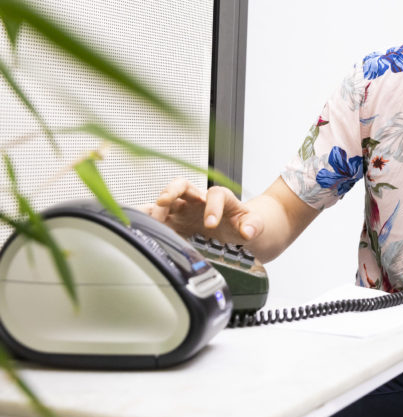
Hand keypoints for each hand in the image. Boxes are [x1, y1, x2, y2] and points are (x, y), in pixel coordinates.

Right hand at [142, 178, 262, 243]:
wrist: (235, 231)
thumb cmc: (243, 224)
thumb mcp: (254, 225)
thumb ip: (254, 226)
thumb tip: (248, 231)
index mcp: (221, 198)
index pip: (216, 194)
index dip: (212, 207)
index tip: (211, 224)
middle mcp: (199, 199)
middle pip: (182, 185)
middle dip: (171, 191)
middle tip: (163, 202)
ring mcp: (184, 209)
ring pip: (165, 200)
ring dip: (154, 207)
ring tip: (142, 217)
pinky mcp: (173, 221)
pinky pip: (156, 217)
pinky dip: (145, 220)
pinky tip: (135, 226)